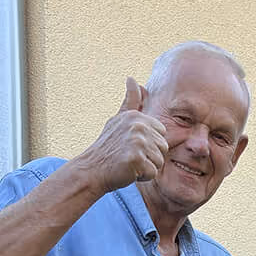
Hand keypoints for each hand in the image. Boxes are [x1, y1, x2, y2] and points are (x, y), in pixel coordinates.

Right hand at [78, 77, 168, 191]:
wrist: (92, 169)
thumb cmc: (107, 147)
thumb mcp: (118, 120)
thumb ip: (130, 101)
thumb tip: (131, 78)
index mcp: (136, 116)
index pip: (162, 133)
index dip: (150, 144)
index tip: (133, 146)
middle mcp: (138, 126)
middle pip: (163, 147)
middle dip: (150, 157)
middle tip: (130, 156)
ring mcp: (137, 142)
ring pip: (159, 161)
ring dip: (147, 168)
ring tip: (130, 164)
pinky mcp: (136, 158)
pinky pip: (152, 173)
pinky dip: (142, 177)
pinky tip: (129, 171)